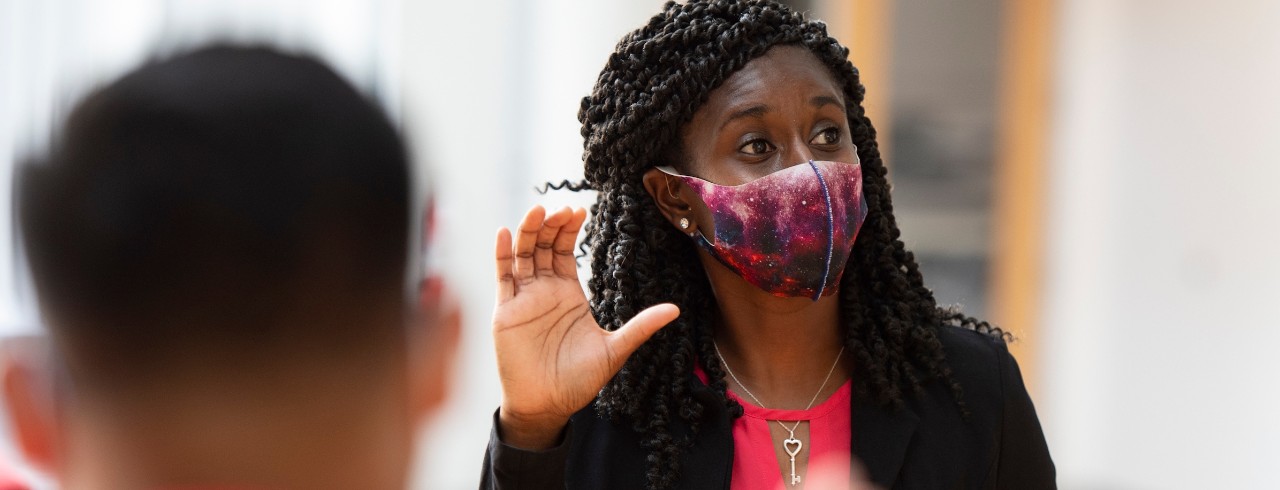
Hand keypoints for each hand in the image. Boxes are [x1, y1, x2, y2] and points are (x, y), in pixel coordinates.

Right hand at [492, 206, 678, 448]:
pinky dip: (502, 254)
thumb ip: (641, 326)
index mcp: (569, 294)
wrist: (548, 405)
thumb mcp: (614, 349)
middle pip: (543, 246)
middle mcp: (544, 291)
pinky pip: (502, 277)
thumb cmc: (578, 380)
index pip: (565, 252)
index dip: (570, 230)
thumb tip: (675, 309)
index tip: (580, 212)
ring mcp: (524, 299)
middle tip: (561, 208)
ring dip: (527, 232)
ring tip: (537, 212)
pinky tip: (505, 233)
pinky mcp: (505, 311)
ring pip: (522, 255)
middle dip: (551, 225)